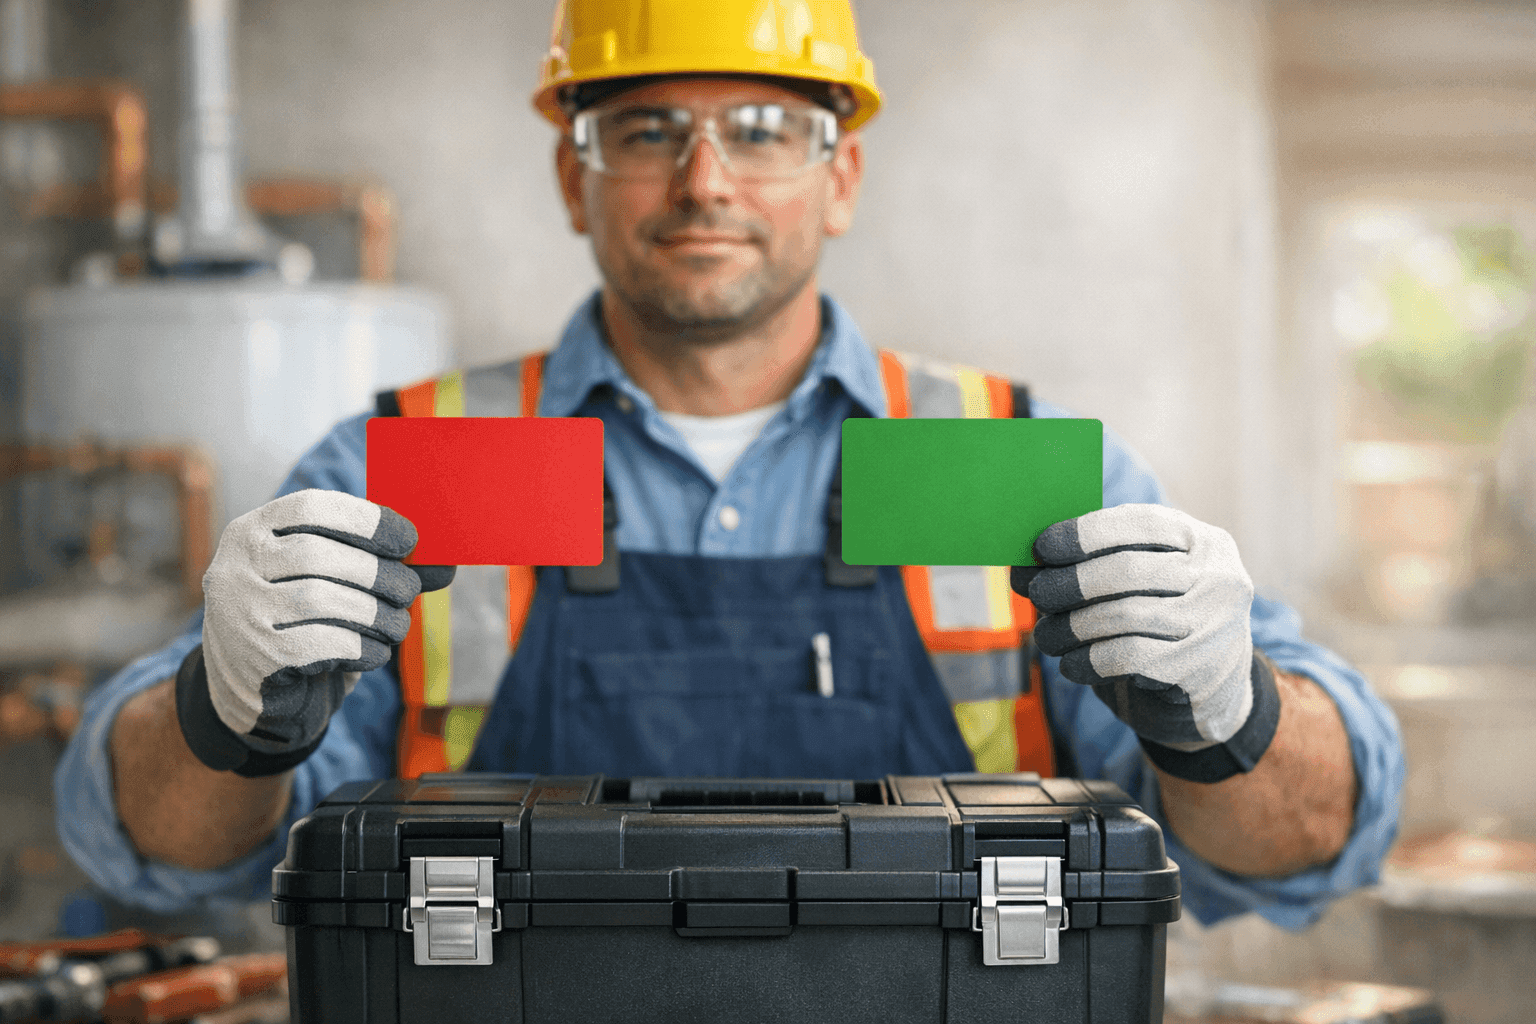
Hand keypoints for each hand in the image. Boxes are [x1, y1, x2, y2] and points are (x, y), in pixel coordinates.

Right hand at [179, 490, 453, 773]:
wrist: (258, 694)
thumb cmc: (307, 624)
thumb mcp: (337, 584)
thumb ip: (384, 565)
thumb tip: (446, 563)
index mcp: (254, 531)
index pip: (311, 508)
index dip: (368, 520)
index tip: (409, 539)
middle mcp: (235, 567)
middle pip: (319, 555)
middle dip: (380, 574)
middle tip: (408, 591)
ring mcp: (238, 614)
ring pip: (322, 599)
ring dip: (377, 614)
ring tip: (397, 626)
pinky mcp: (255, 660)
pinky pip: (323, 644)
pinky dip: (363, 647)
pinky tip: (375, 652)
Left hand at [1024, 505, 1259, 753]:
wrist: (1210, 692)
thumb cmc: (1158, 624)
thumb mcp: (1138, 585)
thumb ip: (1091, 566)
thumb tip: (1023, 570)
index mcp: (1201, 541)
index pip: (1142, 523)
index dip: (1086, 533)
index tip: (1042, 547)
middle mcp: (1218, 577)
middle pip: (1128, 570)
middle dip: (1070, 583)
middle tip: (1037, 595)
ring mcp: (1216, 624)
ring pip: (1124, 616)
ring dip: (1071, 627)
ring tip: (1046, 637)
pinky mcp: (1201, 668)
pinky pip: (1128, 657)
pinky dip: (1088, 660)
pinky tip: (1071, 665)